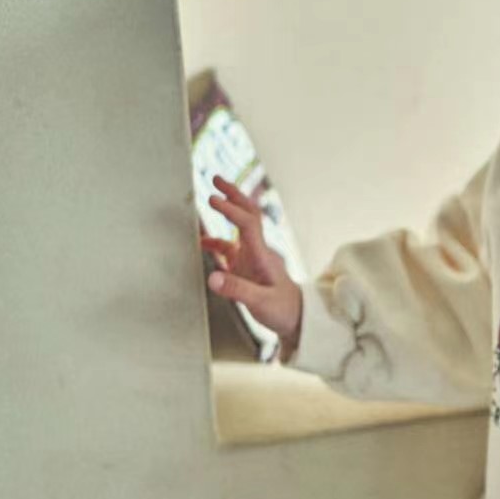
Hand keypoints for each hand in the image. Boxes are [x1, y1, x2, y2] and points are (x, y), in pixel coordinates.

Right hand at [200, 176, 303, 349]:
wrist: (297, 319)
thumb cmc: (284, 310)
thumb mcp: (261, 303)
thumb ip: (236, 290)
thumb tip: (212, 278)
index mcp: (263, 255)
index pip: (248, 223)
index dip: (231, 209)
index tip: (212, 199)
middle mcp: (258, 251)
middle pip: (248, 214)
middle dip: (233, 195)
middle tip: (216, 178)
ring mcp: (252, 258)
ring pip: (240, 227)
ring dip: (227, 211)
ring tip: (211, 196)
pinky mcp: (247, 267)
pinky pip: (230, 248)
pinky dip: (216, 241)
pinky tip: (202, 242)